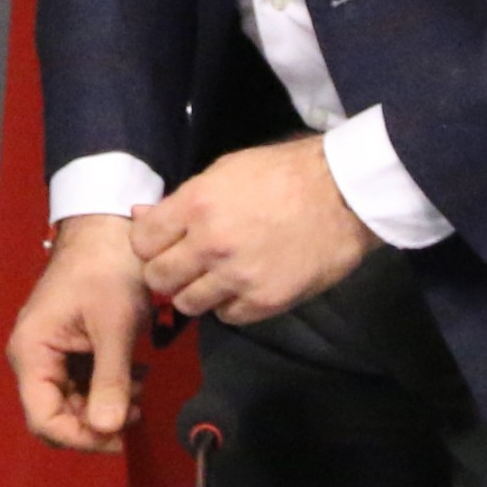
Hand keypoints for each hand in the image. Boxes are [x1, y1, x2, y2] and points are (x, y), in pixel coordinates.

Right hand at [8, 217, 149, 449]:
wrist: (108, 228)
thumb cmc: (107, 269)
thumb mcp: (114, 326)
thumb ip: (110, 380)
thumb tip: (109, 430)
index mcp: (32, 353)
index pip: (44, 419)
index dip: (80, 437)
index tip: (119, 437)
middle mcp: (33, 358)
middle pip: (56, 415)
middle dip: (96, 422)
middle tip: (137, 411)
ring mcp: (49, 353)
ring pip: (72, 402)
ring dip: (106, 405)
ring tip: (141, 389)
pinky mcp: (67, 346)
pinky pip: (81, 382)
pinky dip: (107, 387)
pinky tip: (135, 376)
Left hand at [128, 134, 374, 324]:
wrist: (344, 196)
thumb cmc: (285, 174)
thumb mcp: (226, 170)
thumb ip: (182, 199)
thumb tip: (142, 215)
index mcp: (196, 204)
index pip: (142, 242)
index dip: (149, 245)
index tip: (162, 244)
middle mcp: (210, 244)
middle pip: (158, 278)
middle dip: (166, 272)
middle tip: (185, 264)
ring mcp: (237, 276)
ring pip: (188, 303)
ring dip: (196, 292)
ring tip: (216, 277)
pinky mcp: (265, 301)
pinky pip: (227, 316)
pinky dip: (230, 305)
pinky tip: (243, 285)